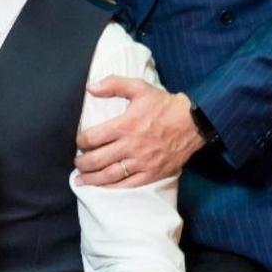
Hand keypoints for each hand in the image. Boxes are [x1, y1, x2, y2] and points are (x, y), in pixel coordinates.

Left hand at [75, 80, 203, 186]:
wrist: (194, 122)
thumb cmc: (164, 105)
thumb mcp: (140, 88)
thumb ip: (114, 84)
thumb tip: (90, 88)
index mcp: (125, 125)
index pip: (92, 138)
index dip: (80, 142)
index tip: (79, 142)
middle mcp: (130, 146)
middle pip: (97, 160)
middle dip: (82, 163)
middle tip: (77, 163)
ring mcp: (141, 162)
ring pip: (110, 175)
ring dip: (92, 179)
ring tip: (81, 180)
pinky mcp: (152, 173)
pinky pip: (128, 185)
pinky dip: (112, 187)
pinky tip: (103, 187)